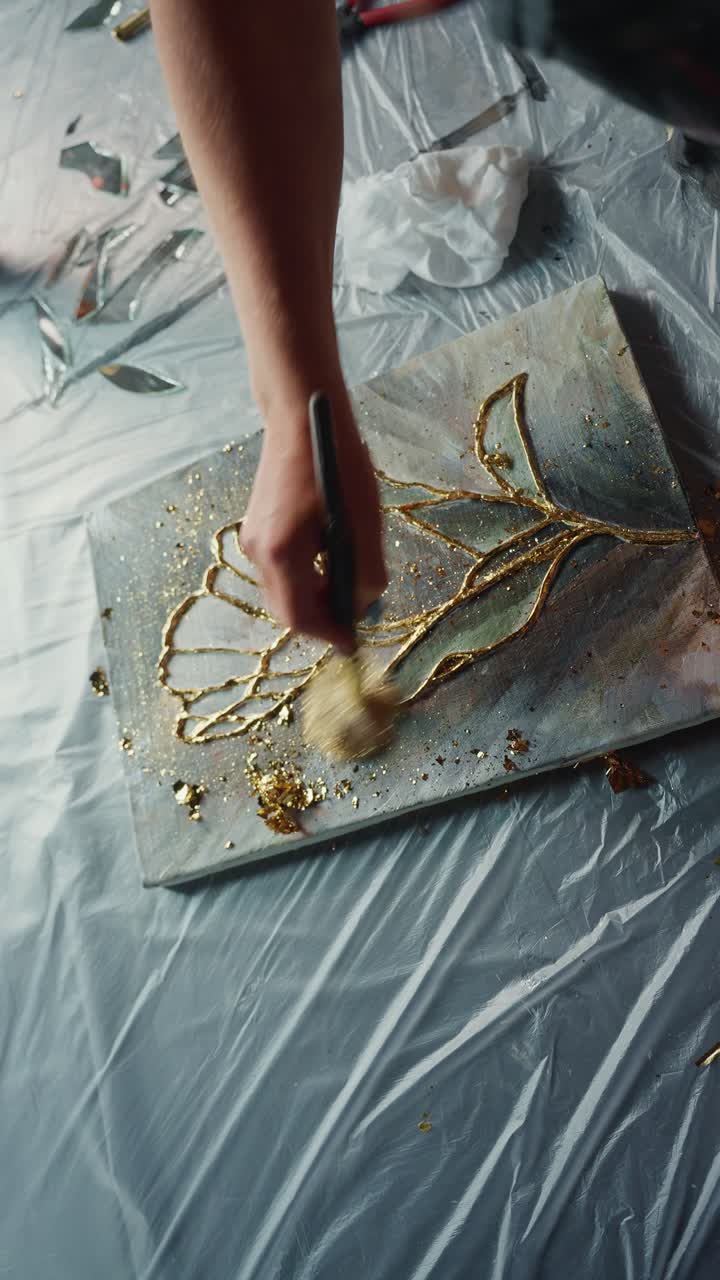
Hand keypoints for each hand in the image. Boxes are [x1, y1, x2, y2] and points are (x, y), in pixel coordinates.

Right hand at [240, 387, 387, 650]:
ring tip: (347, 586)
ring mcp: (252, 539)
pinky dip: (304, 577)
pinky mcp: (256, 527)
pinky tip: (329, 560)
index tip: (353, 644)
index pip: (300, 617)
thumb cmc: (336, 464)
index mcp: (281, 553)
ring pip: (283, 589)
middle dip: (322, 618)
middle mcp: (257, 551)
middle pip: (288, 608)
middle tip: (355, 617)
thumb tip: (364, 605)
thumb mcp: (363, 522)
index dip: (329, 635)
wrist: (298, 416)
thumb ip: (365, 572)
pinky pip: (280, 568)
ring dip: (315, 596)